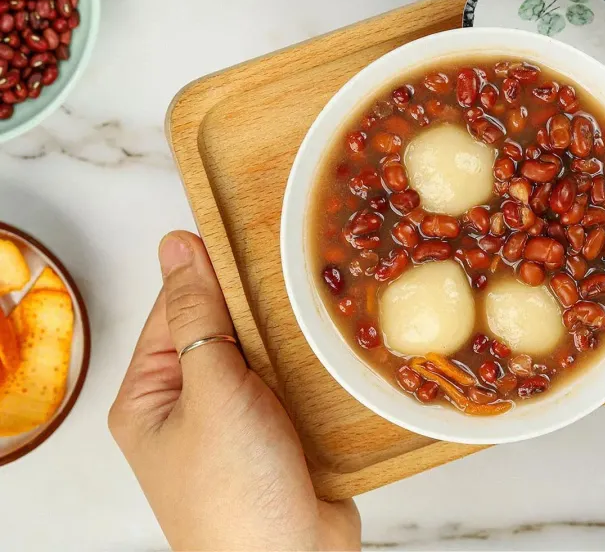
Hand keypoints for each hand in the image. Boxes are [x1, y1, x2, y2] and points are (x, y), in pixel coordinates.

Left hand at [108, 231, 361, 550]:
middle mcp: (192, 404)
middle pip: (224, 327)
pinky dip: (314, 361)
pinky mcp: (283, 431)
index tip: (250, 228)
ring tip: (326, 290)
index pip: (176, 308)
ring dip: (292, 330)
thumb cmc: (235, 492)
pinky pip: (296, 380)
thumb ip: (198, 316)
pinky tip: (338, 337)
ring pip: (266, 352)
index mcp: (151, 396)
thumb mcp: (211, 393)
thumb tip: (176, 245)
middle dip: (259, 300)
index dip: (212, 269)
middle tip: (298, 258)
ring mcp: (240, 419)